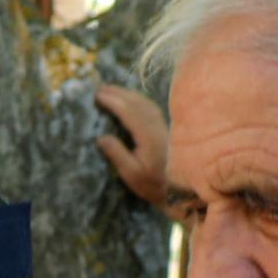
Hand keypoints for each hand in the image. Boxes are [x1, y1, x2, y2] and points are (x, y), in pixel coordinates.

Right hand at [94, 81, 170, 206]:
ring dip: (127, 94)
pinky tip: (129, 100)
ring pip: (145, 103)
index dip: (112, 101)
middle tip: (99, 88)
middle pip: (137, 103)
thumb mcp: (131, 174)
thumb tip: (101, 137)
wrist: (180, 189)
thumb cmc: (152, 184)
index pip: (128, 112)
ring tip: (110, 90)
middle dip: (118, 93)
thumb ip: (117, 155)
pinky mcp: (165, 128)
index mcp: (148, 136)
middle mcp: (157, 127)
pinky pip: (150, 107)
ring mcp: (163, 126)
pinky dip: (137, 100)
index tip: (97, 96)